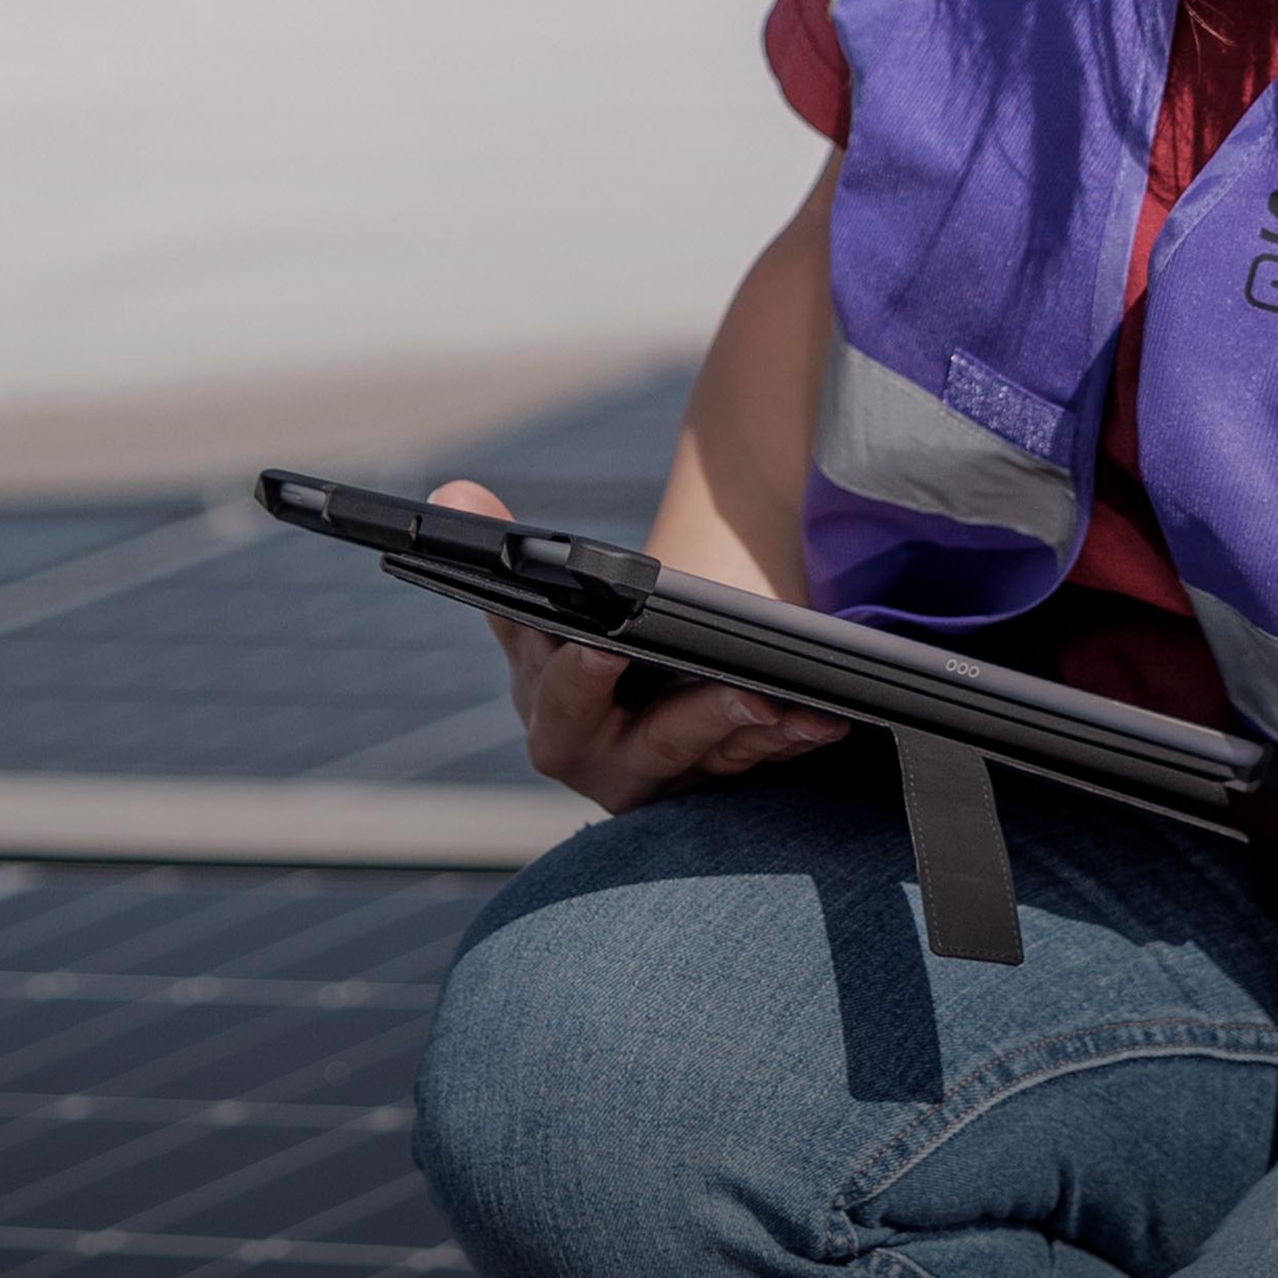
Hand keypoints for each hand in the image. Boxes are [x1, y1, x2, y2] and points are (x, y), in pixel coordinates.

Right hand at [436, 480, 847, 813]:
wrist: (603, 710)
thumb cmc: (560, 650)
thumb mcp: (528, 608)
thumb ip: (495, 549)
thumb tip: (455, 491)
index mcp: (548, 712)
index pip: (563, 697)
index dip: (582, 677)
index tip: (604, 648)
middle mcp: (600, 759)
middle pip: (648, 747)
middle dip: (694, 722)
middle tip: (742, 693)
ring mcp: (657, 780)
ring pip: (711, 760)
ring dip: (757, 734)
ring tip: (794, 705)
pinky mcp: (706, 786)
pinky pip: (753, 768)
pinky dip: (788, 742)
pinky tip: (822, 719)